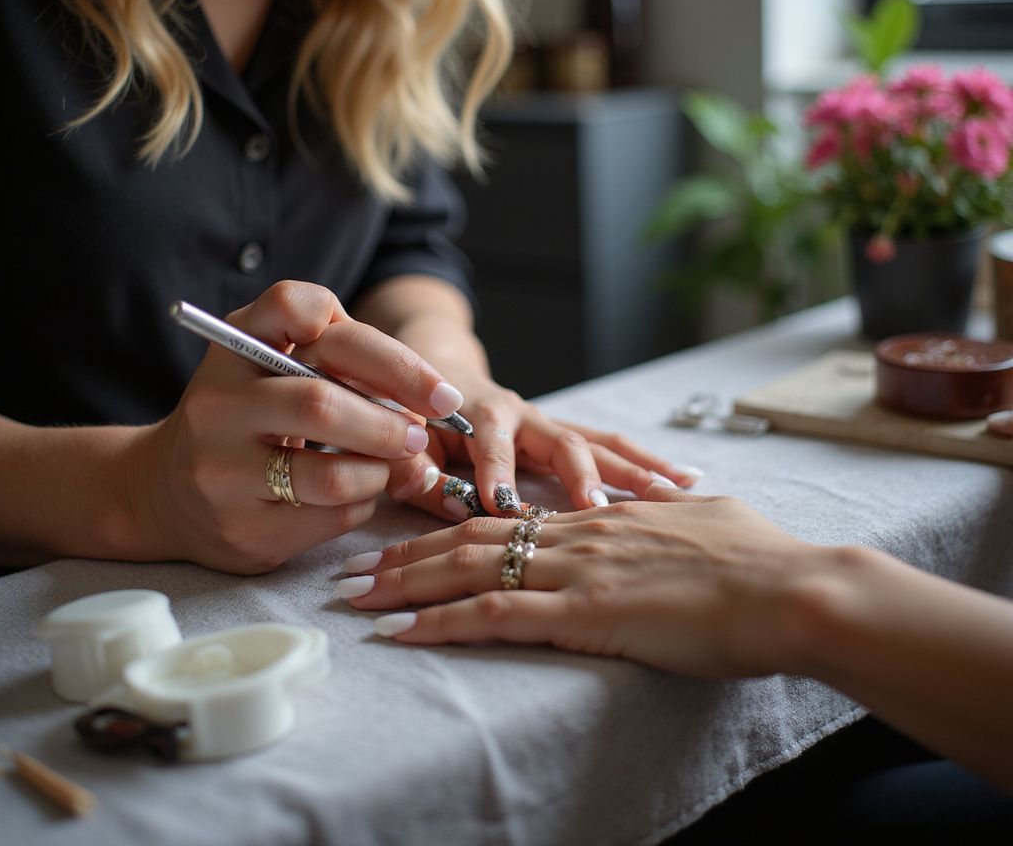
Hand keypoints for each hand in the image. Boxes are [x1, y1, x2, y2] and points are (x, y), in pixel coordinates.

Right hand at [125, 282, 458, 572]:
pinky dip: (363, 503)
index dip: (372, 343)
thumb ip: (344, 366)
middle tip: (423, 431)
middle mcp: (218, 403)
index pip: (296, 308)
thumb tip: (429, 407)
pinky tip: (358, 493)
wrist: (163, 491)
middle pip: (322, 402)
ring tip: (391, 465)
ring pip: (332, 474)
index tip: (429, 384)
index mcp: (234, 346)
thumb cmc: (248, 417)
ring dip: (382, 470)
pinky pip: (330, 517)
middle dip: (391, 421)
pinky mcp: (241, 529)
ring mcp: (221, 471)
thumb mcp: (277, 369)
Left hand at [335, 489, 828, 678]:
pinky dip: (438, 622)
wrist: (790, 588)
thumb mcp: (703, 525)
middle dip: (406, 555)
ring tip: (353, 596)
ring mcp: (575, 570)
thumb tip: (657, 510)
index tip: (410, 541)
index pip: (507, 521)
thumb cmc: (760, 561)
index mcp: (601, 518)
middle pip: (470, 537)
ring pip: (466, 569)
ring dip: (403, 584)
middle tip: (354, 569)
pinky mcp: (584, 611)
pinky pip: (492, 614)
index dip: (452, 528)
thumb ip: (663, 518)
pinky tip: (398, 632)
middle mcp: (576, 534)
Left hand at [386, 378, 703, 520]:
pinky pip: (610, 450)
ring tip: (678, 487)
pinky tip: (683, 483)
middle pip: (562, 440)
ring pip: (599, 444)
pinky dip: (644, 466)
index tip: (500, 505)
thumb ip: (418, 476)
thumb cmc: (416, 424)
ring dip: (635, 467)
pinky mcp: (565, 438)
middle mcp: (525, 415)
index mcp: (479, 413)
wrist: (436, 379)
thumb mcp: (405, 448)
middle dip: (581, 473)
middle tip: (599, 506)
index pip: (490, 439)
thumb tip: (442, 505)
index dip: (495, 469)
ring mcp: (550, 426)